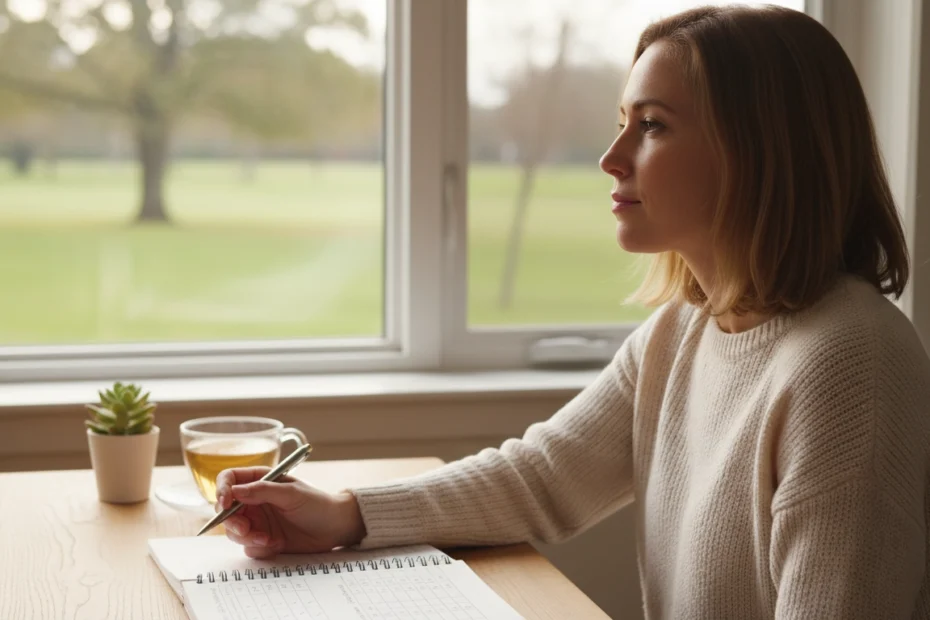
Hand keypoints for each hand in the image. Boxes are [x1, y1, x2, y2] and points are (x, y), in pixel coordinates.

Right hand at [214, 467, 366, 558]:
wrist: (335, 528)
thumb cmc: (318, 504)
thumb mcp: (291, 493)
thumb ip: (262, 491)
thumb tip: (234, 491)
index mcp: (260, 481)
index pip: (230, 480)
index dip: (222, 490)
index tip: (225, 503)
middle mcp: (255, 500)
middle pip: (226, 510)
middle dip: (232, 522)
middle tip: (246, 530)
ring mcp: (258, 521)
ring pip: (235, 531)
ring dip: (247, 537)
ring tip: (268, 539)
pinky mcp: (263, 539)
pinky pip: (248, 546)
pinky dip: (258, 547)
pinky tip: (276, 544)